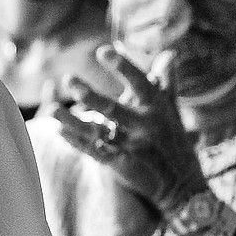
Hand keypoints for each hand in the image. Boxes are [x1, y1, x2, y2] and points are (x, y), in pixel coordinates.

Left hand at [56, 48, 209, 212]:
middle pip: (114, 109)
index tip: (103, 51)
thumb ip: (166, 81)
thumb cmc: (173, 140)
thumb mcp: (172, 110)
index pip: (140, 84)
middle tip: (68, 79)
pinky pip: (95, 152)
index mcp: (158, 109)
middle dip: (91, 96)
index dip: (123, 67)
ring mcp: (132, 147)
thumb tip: (169, 52)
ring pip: (98, 131)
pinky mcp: (122, 165)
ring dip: (73, 121)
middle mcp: (145, 126)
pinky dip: (77, 142)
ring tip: (52, 109)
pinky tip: (60, 131)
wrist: (183, 184)